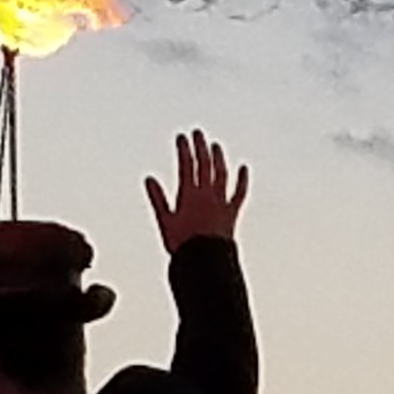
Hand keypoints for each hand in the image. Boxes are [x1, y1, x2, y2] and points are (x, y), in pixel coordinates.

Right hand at [147, 130, 248, 251]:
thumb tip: (149, 179)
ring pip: (221, 174)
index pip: (186, 166)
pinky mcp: (232, 212)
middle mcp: (207, 194)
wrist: (206, 261)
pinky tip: (244, 168)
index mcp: (189, 195)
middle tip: (198, 133)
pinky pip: (239, 193)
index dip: (184, 150)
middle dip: (201, 148)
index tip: (182, 137)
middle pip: (204, 165)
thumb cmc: (183, 244)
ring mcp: (221, 202)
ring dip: (219, 159)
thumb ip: (158, 199)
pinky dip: (242, 180)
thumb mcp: (165, 221)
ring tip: (216, 146)